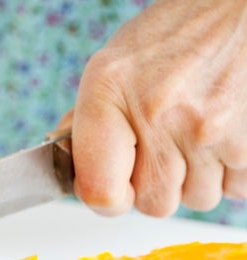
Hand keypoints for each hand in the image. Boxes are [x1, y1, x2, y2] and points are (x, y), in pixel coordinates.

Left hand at [70, 0, 246, 216]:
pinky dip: (233, 170)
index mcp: (110, 91)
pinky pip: (237, 189)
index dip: (108, 200)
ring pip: (197, 200)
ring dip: (197, 178)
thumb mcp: (116, 66)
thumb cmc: (177, 35)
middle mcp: (157, 113)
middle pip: (153, 204)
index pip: (100, 192)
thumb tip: (66, 162)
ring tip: (199, 131)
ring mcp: (208, 129)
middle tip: (166, 145)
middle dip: (158, 184)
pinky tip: (226, 133)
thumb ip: (88, 119)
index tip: (114, 190)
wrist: (240, 8)